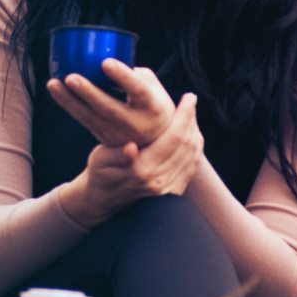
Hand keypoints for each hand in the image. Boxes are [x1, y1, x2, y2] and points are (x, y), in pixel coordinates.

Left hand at [46, 59, 174, 145]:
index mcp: (153, 106)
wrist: (156, 140)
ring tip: (53, 83)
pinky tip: (56, 90)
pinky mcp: (104, 137)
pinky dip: (68, 105)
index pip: (137, 90)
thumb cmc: (153, 102)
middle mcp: (136, 123)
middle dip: (88, 93)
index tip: (105, 62)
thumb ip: (134, 73)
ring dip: (69, 100)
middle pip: (108, 108)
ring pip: (90, 117)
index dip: (122, 76)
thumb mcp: (153, 87)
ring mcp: (118, 134)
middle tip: (71, 77)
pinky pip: (83, 120)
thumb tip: (107, 56)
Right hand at [56, 94, 202, 225]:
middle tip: (190, 100)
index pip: (173, 138)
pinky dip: (195, 147)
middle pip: (186, 144)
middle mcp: (159, 181)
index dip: (184, 116)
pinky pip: (192, 166)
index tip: (188, 98)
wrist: (104, 199)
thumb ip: (117, 154)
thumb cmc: (100, 172)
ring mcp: (168, 189)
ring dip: (194, 131)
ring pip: (192, 155)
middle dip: (191, 119)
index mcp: (141, 170)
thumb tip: (130, 148)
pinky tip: (191, 133)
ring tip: (191, 114)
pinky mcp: (173, 192)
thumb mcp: (101, 159)